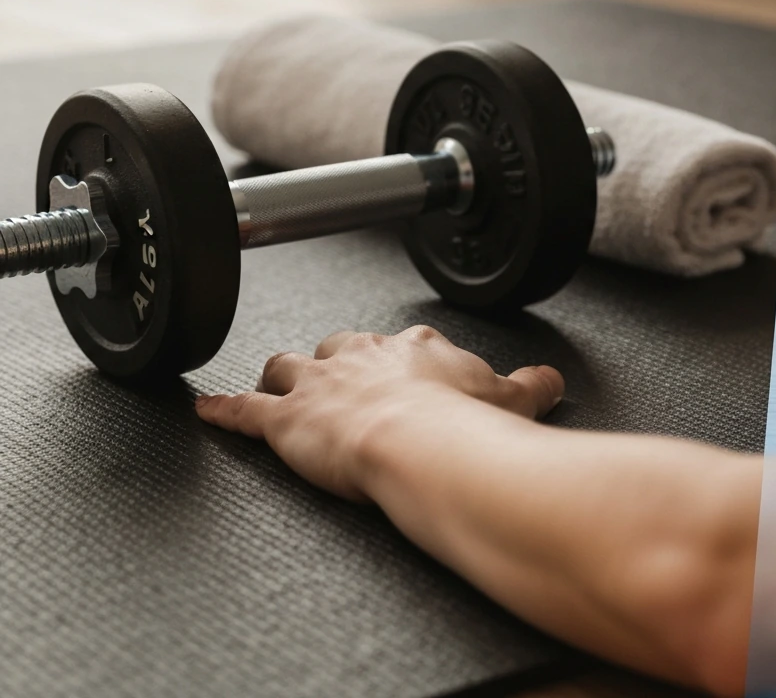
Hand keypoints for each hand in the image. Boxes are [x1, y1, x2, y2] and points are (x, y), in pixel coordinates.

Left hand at [196, 326, 563, 500]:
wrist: (423, 445)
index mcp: (415, 348)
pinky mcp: (286, 421)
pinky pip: (245, 411)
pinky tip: (207, 411)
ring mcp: (321, 386)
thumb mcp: (514, 401)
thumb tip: (551, 379)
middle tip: (342, 387)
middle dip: (336, 365)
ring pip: (288, 368)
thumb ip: (532, 386)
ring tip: (279, 389)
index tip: (404, 378)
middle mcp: (363, 357)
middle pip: (338, 349)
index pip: (401, 346)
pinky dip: (223, 413)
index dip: (398, 364)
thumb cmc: (464, 425)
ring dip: (283, 379)